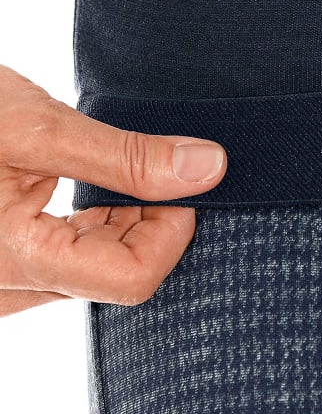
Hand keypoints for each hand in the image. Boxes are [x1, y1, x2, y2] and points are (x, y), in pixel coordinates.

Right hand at [0, 64, 226, 317]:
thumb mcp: (36, 125)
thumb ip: (125, 156)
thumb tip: (208, 167)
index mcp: (15, 259)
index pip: (132, 278)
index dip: (173, 228)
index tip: (182, 181)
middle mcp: (4, 288)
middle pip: (115, 275)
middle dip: (151, 222)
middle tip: (158, 167)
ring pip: (90, 271)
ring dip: (122, 225)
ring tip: (119, 173)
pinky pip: (62, 265)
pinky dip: (91, 230)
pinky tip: (92, 192)